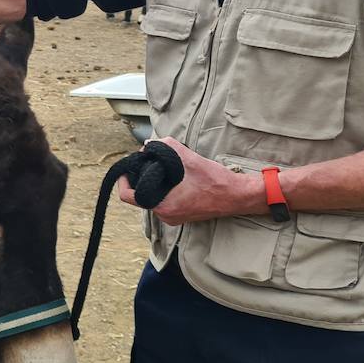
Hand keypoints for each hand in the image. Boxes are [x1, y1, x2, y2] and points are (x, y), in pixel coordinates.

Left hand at [117, 137, 262, 224]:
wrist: (239, 196)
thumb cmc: (217, 181)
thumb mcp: (189, 158)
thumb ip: (166, 148)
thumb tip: (149, 145)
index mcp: (163, 206)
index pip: (128, 196)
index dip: (124, 179)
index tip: (127, 166)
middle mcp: (166, 215)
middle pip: (140, 195)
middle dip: (141, 177)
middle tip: (147, 161)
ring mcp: (174, 217)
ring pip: (153, 197)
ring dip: (154, 181)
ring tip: (161, 166)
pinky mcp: (182, 214)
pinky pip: (164, 200)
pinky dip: (164, 188)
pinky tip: (172, 175)